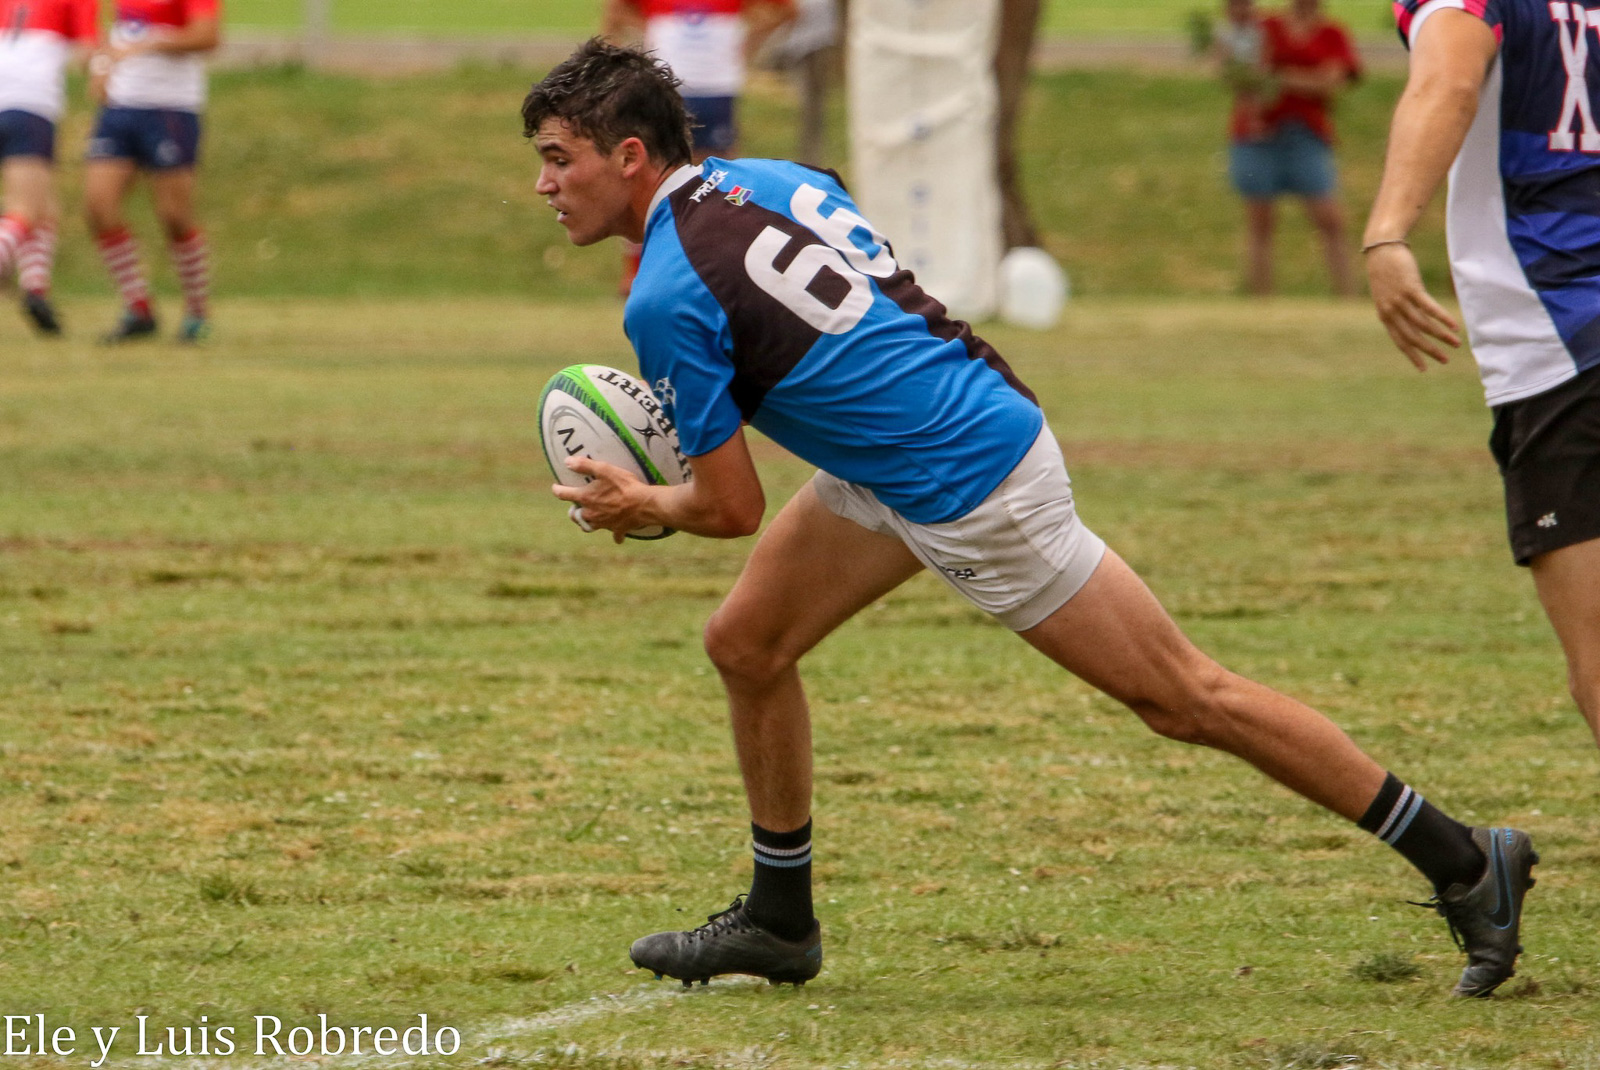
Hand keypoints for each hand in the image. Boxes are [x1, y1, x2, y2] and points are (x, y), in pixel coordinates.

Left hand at [550, 455, 650, 543]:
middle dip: (573, 511)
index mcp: (585, 498)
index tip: (555, 487)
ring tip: (590, 517)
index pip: (563, 494)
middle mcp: (591, 513)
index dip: (557, 490)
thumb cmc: (624, 486)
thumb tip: (567, 461)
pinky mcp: (617, 529)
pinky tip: (617, 534)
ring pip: (589, 526)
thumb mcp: (605, 469)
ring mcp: (603, 523)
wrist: (644, 504)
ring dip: (587, 522)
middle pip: (575, 515)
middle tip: (575, 505)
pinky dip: (615, 534)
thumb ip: (584, 465)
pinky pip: (614, 535)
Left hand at [1366, 243, 1460, 370]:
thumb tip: (1410, 321)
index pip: (1400, 341)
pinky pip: (1429, 308)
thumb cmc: (1386, 271)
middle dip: (1430, 351)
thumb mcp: (1387, 294)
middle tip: (1445, 360)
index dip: (1412, 355)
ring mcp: (1400, 301)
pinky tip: (1454, 326)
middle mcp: (1391, 311)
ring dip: (1441, 336)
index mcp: (1385, 316)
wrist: (1381, 249)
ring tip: (1456, 343)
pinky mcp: (1411, 289)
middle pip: (1413, 337)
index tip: (1423, 369)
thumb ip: (1397, 309)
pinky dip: (1443, 318)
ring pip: (1423, 325)